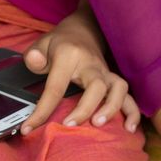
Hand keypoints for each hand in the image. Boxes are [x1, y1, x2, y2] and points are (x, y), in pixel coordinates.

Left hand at [20, 10, 139, 133]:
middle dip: (84, 108)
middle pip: (95, 86)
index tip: (29, 129)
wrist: (82, 31)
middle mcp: (91, 64)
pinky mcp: (113, 80)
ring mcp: (105, 72)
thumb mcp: (42, 44)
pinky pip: (129, 96)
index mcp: (69, 56)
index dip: (42, 110)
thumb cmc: (59, 43)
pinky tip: (130, 129)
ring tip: (98, 125)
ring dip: (111, 109)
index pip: (56, 86)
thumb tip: (34, 61)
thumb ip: (34, 55)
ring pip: (117, 89)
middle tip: (69, 126)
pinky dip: (132, 112)